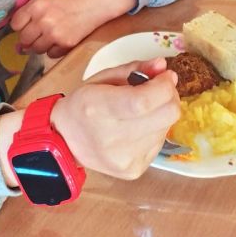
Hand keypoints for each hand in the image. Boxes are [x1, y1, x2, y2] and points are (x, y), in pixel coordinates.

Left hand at [10, 0, 137, 58]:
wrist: (91, 4)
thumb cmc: (66, 2)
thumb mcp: (45, 1)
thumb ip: (29, 15)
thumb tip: (17, 42)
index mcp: (36, 6)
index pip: (15, 24)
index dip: (20, 26)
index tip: (27, 24)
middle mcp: (43, 20)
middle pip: (24, 39)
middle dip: (29, 38)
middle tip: (40, 32)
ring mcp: (54, 34)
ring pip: (36, 49)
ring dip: (41, 45)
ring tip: (52, 34)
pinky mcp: (65, 44)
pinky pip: (50, 54)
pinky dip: (54, 49)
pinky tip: (61, 39)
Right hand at [51, 57, 179, 179]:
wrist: (64, 141)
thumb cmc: (83, 103)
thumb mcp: (102, 78)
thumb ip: (134, 68)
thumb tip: (163, 66)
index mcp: (97, 108)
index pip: (143, 101)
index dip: (163, 86)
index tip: (166, 76)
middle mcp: (112, 138)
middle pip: (165, 116)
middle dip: (170, 97)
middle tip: (161, 89)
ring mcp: (125, 159)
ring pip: (166, 128)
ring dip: (161, 114)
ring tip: (143, 110)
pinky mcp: (134, 170)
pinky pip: (159, 143)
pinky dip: (155, 130)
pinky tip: (138, 127)